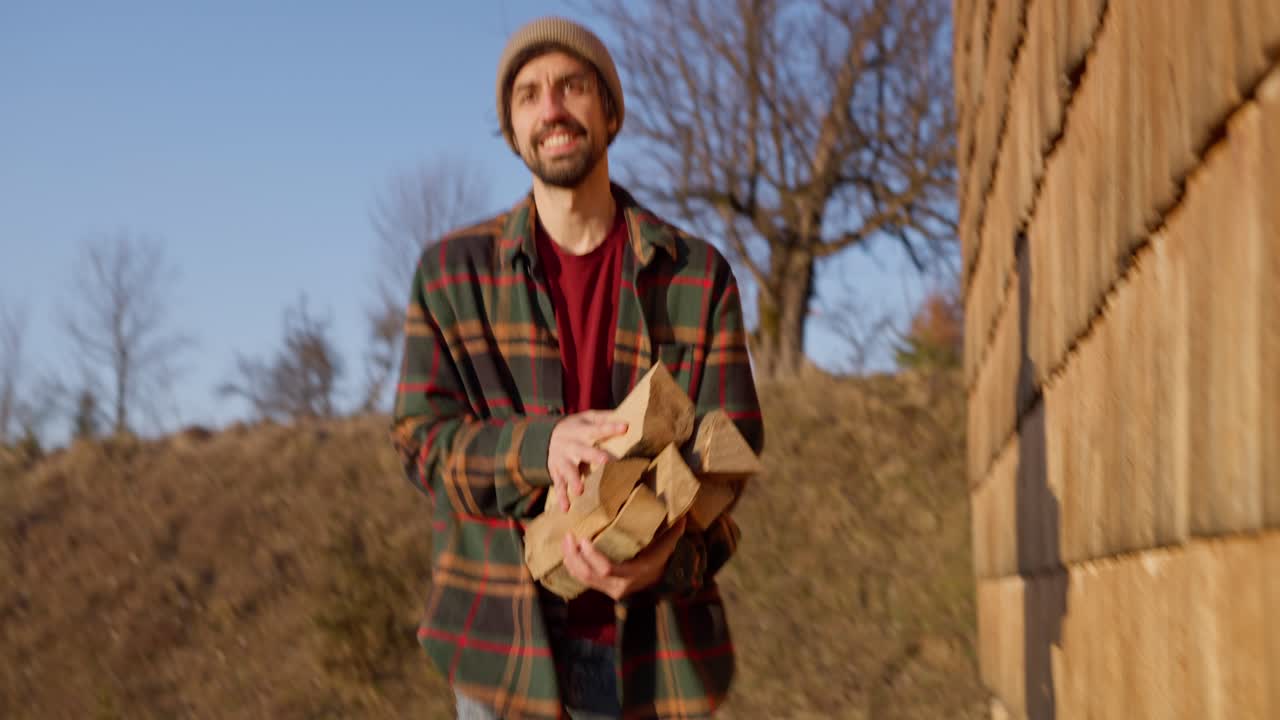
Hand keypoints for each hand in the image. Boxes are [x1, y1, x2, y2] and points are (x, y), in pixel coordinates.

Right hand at [547, 411, 627, 511]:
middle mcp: (572, 446)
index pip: (598, 429)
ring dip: (573, 480)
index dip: (611, 428)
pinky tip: (565, 508)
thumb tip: (626, 416)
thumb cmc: (575, 428)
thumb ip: (604, 418)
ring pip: (568, 471)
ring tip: (579, 491)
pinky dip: (561, 497)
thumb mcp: (587, 418)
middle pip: (583, 451)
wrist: (544, 437)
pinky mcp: (557, 473)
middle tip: (605, 460)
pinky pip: (559, 486)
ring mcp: (563, 460)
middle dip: (593, 455)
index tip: (625, 427)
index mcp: (582, 431)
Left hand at [561, 516, 687, 599]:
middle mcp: (619, 586)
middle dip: (574, 556)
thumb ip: (673, 531)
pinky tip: (567, 553)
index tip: (584, 539)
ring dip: (570, 560)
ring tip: (565, 541)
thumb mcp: (667, 545)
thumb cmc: (661, 558)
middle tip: (568, 536)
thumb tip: (683, 514)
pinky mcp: (603, 589)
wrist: (660, 579)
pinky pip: (583, 580)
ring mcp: (610, 590)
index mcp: (634, 574)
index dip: (592, 556)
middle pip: (589, 575)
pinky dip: (573, 567)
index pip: (608, 569)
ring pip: (583, 579)